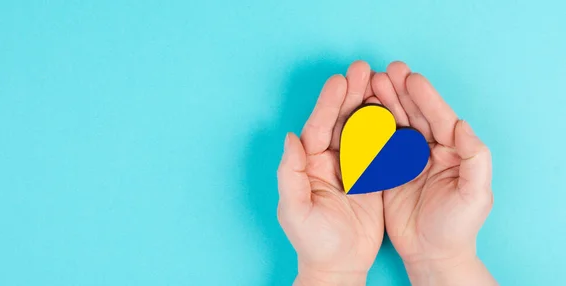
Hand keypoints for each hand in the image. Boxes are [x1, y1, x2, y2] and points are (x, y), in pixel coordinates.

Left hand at [277, 61, 383, 284]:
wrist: (339, 265)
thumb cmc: (312, 241)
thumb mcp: (294, 209)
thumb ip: (290, 173)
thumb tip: (290, 137)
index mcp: (308, 164)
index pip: (317, 128)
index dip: (327, 104)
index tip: (340, 81)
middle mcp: (327, 161)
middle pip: (339, 121)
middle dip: (350, 95)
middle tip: (362, 68)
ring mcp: (351, 167)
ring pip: (359, 129)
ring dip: (369, 105)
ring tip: (380, 80)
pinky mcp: (370, 177)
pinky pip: (379, 147)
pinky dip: (386, 129)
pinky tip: (396, 110)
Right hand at [371, 61, 495, 284]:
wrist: (432, 253)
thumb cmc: (458, 227)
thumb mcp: (476, 196)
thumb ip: (475, 159)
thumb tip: (462, 125)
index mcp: (453, 151)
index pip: (439, 118)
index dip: (425, 98)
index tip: (410, 78)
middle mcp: (429, 150)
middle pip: (414, 115)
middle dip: (400, 92)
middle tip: (385, 71)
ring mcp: (407, 160)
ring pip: (394, 125)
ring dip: (383, 103)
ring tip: (370, 83)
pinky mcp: (388, 171)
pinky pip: (378, 144)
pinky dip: (368, 127)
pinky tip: (358, 113)